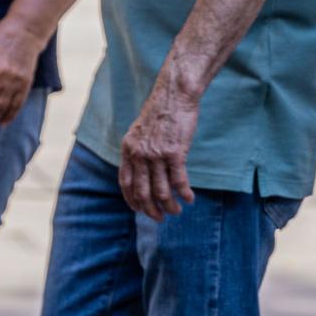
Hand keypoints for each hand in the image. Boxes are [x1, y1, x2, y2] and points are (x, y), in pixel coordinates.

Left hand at [119, 81, 198, 218]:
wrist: (173, 97)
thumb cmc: (159, 114)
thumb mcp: (138, 132)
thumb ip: (137, 152)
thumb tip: (140, 172)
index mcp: (128, 150)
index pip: (125, 183)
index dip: (133, 201)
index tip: (141, 210)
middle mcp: (139, 155)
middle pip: (142, 192)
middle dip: (151, 210)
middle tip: (160, 218)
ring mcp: (156, 155)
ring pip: (161, 191)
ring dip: (170, 206)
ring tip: (177, 212)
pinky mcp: (175, 153)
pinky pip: (179, 182)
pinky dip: (185, 194)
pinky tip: (190, 199)